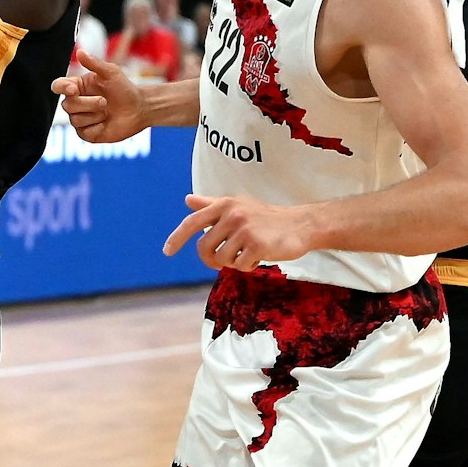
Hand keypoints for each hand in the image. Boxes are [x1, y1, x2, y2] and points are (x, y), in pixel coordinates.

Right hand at [52, 50, 147, 142]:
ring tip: (108, 112)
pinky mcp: (87, 134)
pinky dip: (97, 127)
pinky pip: (84, 133)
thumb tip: (79, 52)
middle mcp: (75, 103)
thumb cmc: (124, 88)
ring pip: (75, 120)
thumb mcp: (111, 72)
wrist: (139, 109)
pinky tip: (106, 123)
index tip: (73, 89)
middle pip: (67, 105)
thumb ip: (94, 63)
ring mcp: (80, 120)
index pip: (58, 86)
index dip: (62, 88)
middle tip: (105, 102)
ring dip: (95, 115)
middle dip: (88, 104)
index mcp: (77, 87)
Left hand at [163, 194, 315, 270]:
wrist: (300, 224)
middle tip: (224, 260)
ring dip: (233, 262)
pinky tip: (260, 256)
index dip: (177, 238)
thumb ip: (211, 204)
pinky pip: (240, 266)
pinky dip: (248, 267)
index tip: (167, 252)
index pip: (192, 222)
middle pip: (205, 248)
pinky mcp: (257, 245)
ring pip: (222, 259)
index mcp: (224, 205)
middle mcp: (232, 215)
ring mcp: (244, 230)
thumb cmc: (265, 216)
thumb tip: (187, 199)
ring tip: (248, 253)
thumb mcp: (238, 205)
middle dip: (212, 259)